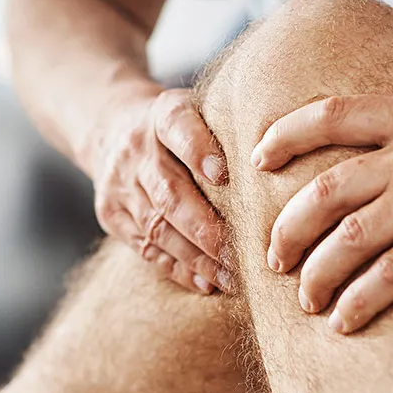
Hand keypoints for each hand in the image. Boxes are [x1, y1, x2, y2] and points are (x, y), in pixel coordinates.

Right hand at [88, 87, 234, 292]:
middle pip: (169, 193)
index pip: (178, 128)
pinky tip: (207, 283)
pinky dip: (179, 268)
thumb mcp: (200, 110)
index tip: (223, 175)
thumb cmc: (180, 128)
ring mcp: (119, 185)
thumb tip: (281, 163)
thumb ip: (230, 130)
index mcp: (163, 115)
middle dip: (206, 229)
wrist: (112, 130)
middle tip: (241, 254)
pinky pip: (146, 248)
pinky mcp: (111, 215)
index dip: (199, 151)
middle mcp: (135, 149)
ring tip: (233, 277)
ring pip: (158, 228)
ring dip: (198, 258)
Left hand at [252, 86, 392, 331]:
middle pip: (323, 191)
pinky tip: (345, 322)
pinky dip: (357, 302)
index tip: (259, 158)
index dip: (286, 135)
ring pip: (346, 239)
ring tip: (307, 302)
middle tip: (273, 258)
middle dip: (287, 229)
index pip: (330, 115)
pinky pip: (388, 276)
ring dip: (316, 275)